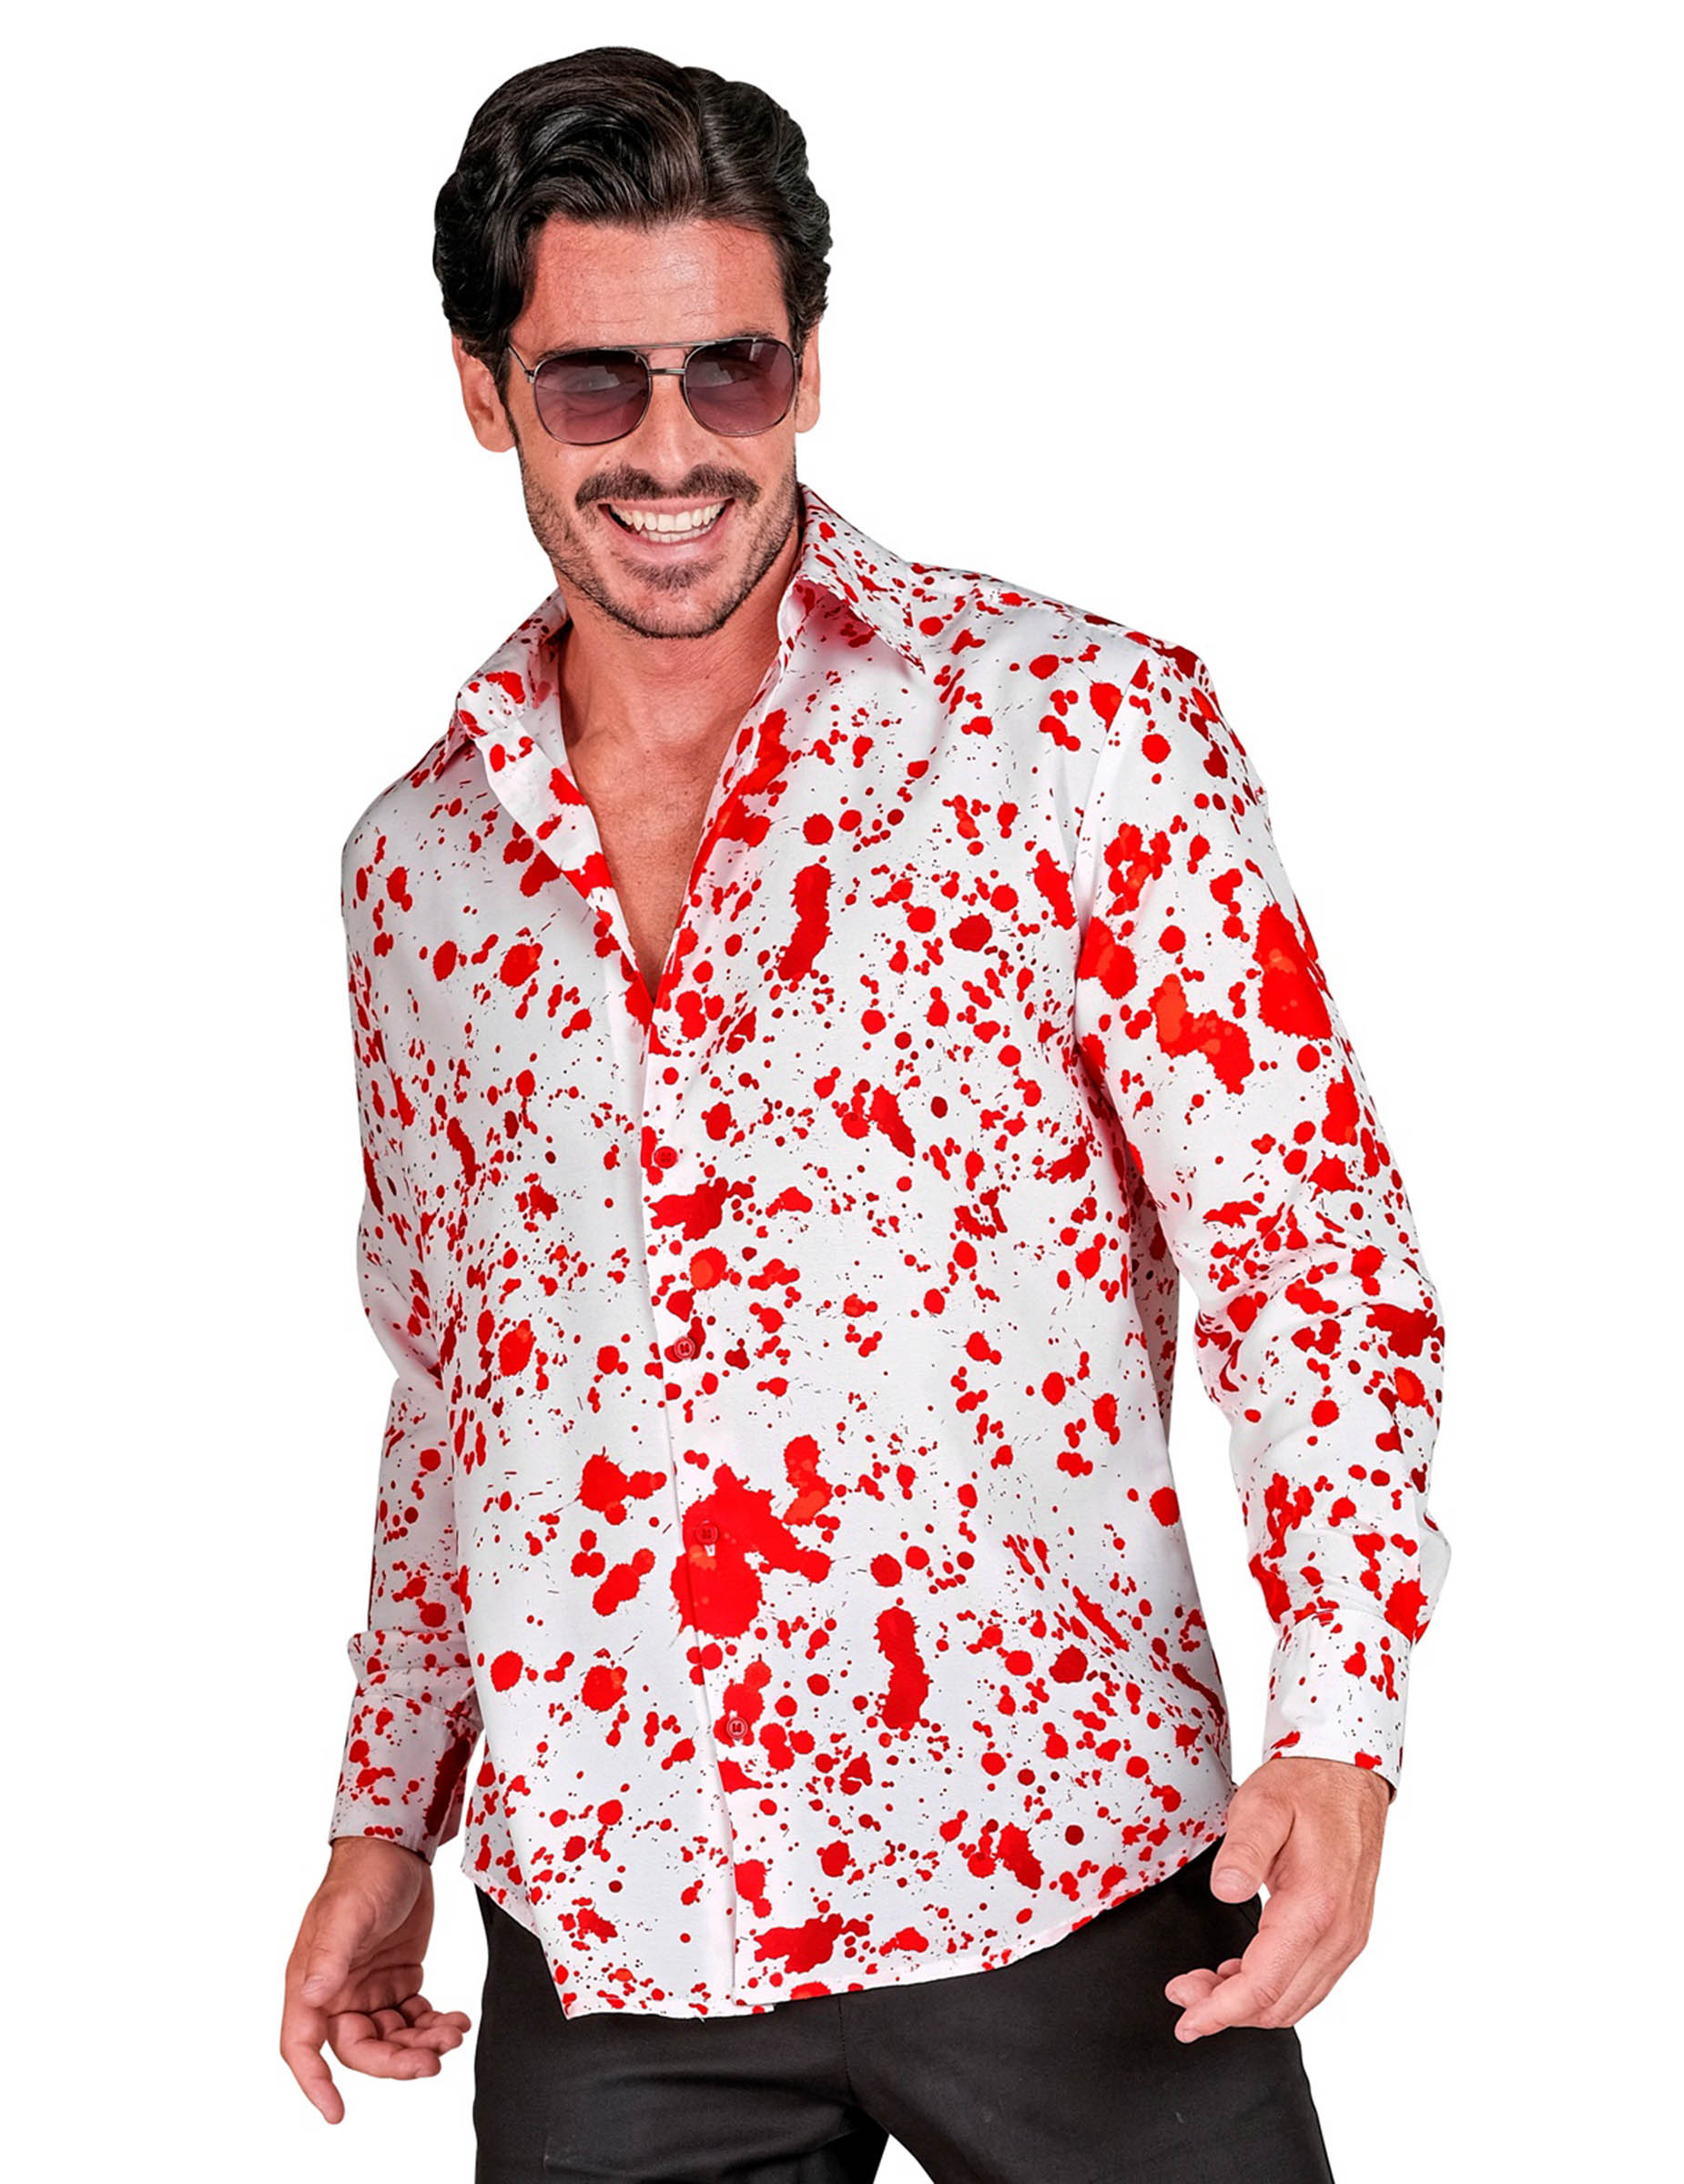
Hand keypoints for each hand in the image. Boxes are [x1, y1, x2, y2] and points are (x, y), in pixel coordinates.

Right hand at [280, 1838, 472, 2122]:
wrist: (398, 1846)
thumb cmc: (363, 1873)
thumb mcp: (347, 1912)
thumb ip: (330, 1955)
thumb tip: (313, 1997)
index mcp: (311, 1982)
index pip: (302, 2046)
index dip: (314, 2083)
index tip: (335, 2110)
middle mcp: (337, 1993)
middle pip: (361, 2049)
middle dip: (396, 2060)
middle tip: (431, 2059)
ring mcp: (369, 1990)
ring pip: (392, 2039)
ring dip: (421, 2044)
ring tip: (452, 2033)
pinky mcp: (398, 1981)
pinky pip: (413, 2019)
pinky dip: (433, 2026)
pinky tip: (455, 2021)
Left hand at [1163, 1753, 1389, 2040]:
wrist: (1348, 1774)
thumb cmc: (1304, 1787)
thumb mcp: (1261, 1805)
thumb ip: (1243, 1850)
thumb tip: (1225, 1892)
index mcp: (1315, 1906)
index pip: (1265, 1984)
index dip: (1220, 2010)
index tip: (1186, 2017)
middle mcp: (1340, 1932)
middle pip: (1279, 2004)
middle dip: (1225, 2011)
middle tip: (1183, 1993)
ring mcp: (1348, 1937)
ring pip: (1297, 2002)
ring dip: (1248, 2005)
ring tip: (1204, 1985)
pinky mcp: (1348, 1934)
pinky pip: (1309, 1983)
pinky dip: (1272, 1990)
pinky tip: (1240, 1973)